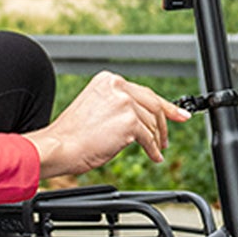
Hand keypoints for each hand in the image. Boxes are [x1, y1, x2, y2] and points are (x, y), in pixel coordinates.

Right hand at [27, 71, 189, 177]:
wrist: (59, 146)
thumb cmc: (72, 134)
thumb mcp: (96, 108)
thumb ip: (119, 105)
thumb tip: (143, 116)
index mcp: (108, 80)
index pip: (143, 91)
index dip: (164, 105)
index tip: (178, 113)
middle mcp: (118, 86)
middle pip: (153, 105)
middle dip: (166, 122)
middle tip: (170, 137)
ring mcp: (124, 103)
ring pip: (151, 124)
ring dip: (156, 140)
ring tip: (156, 150)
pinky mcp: (129, 122)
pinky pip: (149, 138)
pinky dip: (153, 149)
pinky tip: (154, 156)